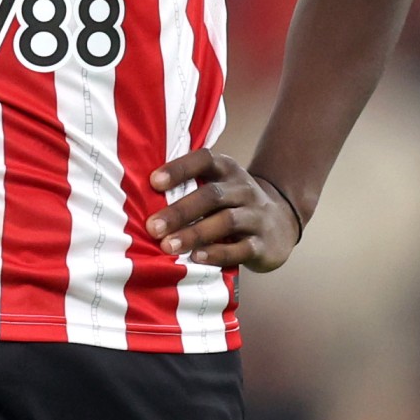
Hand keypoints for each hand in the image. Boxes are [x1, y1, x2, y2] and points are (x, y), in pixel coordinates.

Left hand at [146, 148, 300, 272]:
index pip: (204, 160)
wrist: (282, 223)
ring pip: (226, 221)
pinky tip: (197, 258)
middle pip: (212, 195)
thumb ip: (188, 186)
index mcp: (228, 170)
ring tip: (168, 246)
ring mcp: (255, 216)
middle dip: (180, 211)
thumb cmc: (232, 205)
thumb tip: (137, 197)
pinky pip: (241, 248)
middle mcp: (243, 189)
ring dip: (195, 233)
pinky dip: (218, 253)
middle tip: (152, 226)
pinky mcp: (263, 244)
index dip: (179, 169)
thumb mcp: (218, 186)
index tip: (154, 182)